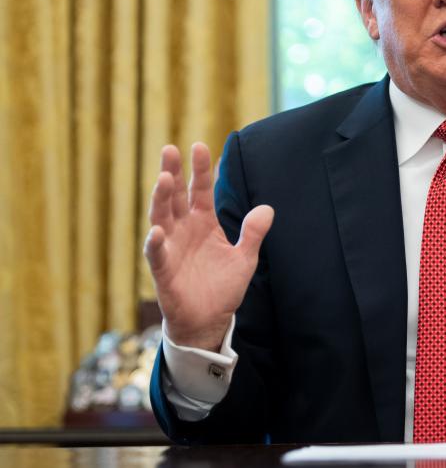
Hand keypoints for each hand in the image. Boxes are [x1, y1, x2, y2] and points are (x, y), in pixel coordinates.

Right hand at [143, 143, 273, 350]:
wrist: (209, 321)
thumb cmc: (223, 287)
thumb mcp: (245, 258)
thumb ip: (253, 233)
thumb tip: (268, 208)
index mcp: (204, 223)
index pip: (200, 190)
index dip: (200, 170)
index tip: (199, 146)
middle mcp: (184, 230)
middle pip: (176, 197)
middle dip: (172, 173)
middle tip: (170, 149)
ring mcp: (171, 248)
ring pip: (161, 218)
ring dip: (161, 199)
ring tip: (164, 179)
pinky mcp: (163, 270)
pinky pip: (157, 254)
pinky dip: (155, 243)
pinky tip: (157, 231)